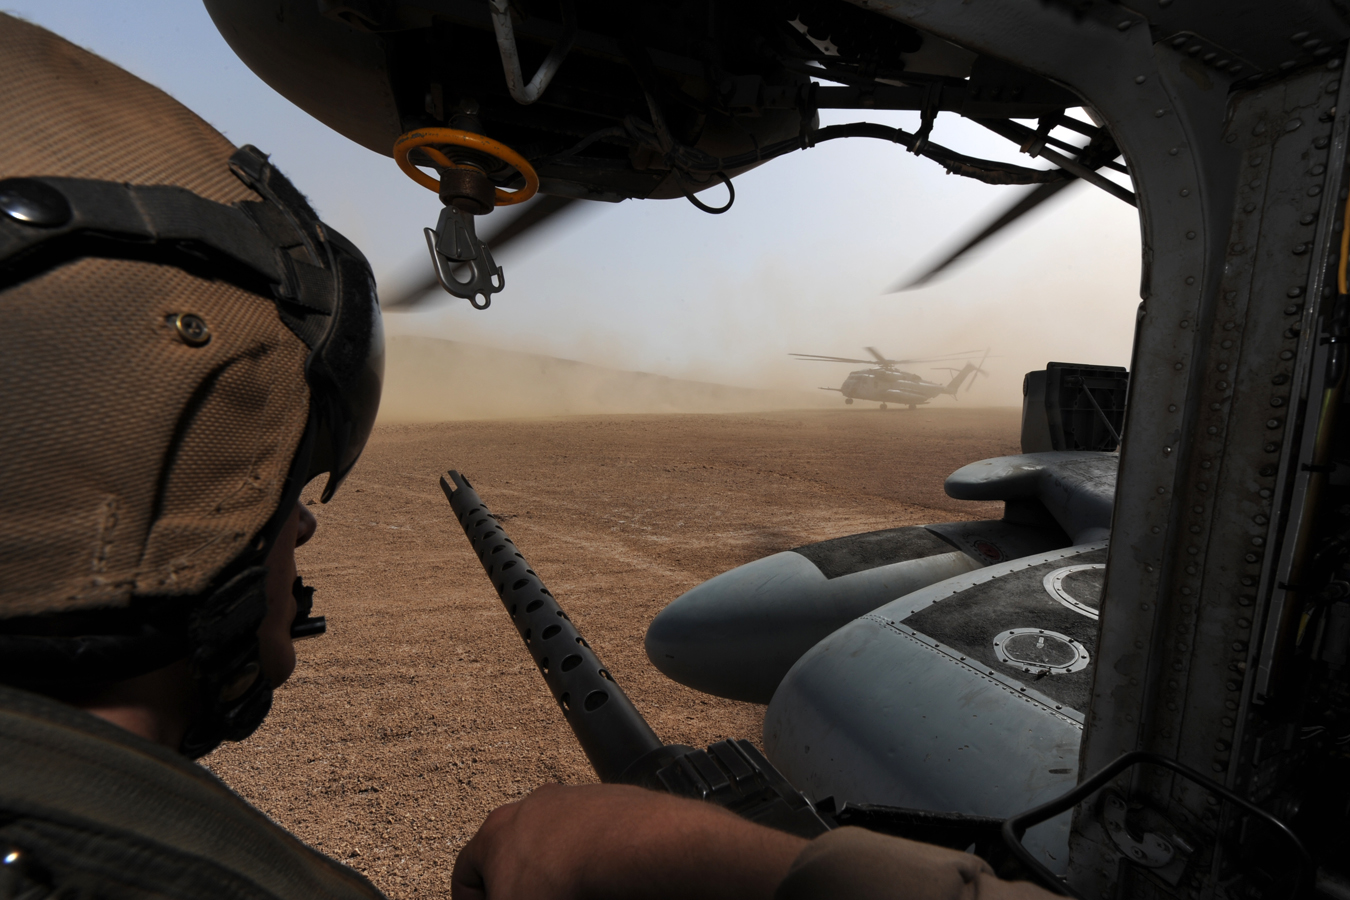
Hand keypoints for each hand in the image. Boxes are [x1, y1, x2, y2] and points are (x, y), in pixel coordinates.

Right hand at [451, 783, 807, 899]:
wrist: (627, 847)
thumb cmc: (565, 883)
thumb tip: (512, 895)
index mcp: (494, 833)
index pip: (465, 871)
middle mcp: (530, 808)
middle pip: (509, 853)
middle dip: (514, 883)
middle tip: (523, 897)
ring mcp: (571, 802)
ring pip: (553, 843)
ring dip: (554, 871)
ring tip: (570, 892)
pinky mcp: (608, 804)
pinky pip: (591, 837)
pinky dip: (590, 861)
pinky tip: (599, 882)